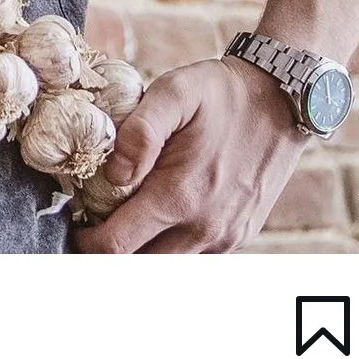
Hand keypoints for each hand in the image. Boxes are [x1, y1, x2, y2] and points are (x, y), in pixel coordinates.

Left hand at [75, 56, 304, 253]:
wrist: (282, 98)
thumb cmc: (223, 93)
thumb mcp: (175, 92)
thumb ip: (139, 132)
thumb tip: (112, 173)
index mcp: (180, 197)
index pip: (116, 247)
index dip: (86, 241)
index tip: (75, 222)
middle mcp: (205, 229)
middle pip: (139, 266)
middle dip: (110, 250)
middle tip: (95, 221)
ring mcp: (225, 237)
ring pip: (167, 265)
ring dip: (141, 249)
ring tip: (126, 217)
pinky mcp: (238, 236)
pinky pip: (193, 256)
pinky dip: (170, 245)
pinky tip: (161, 215)